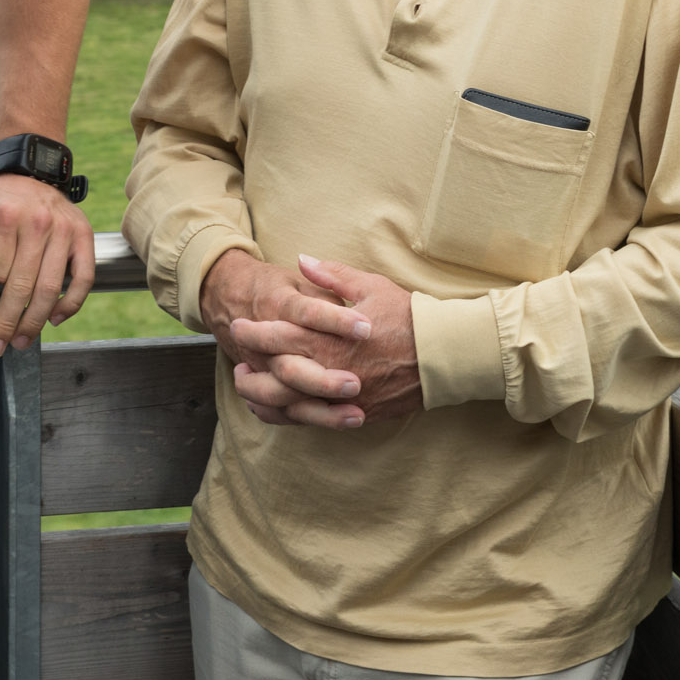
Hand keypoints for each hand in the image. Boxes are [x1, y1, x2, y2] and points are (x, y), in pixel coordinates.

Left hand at [0, 174, 94, 357]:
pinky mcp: (84, 235)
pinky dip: (71, 304)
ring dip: (35, 322)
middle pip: (22, 287)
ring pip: (50, 288)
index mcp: (5, 217)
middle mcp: (37, 223)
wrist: (31, 174)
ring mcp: (64, 230)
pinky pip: (83, 278)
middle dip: (8, 324)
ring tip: (23, 340)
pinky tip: (55, 318)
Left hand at [223, 253, 421, 430]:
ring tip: (246, 384)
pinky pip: (312, 420)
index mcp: (333, 338)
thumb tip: (303, 258)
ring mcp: (342, 397)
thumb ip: (332, 275)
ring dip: (262, 395)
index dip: (256, 332)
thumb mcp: (371, 286)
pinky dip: (286, 416)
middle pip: (278, 373)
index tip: (240, 324)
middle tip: (236, 355)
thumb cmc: (408, 316)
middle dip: (252, 364)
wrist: (444, 355)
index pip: (282, 336)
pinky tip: (272, 409)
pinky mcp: (354, 413)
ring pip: (290, 403)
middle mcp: (333, 371)